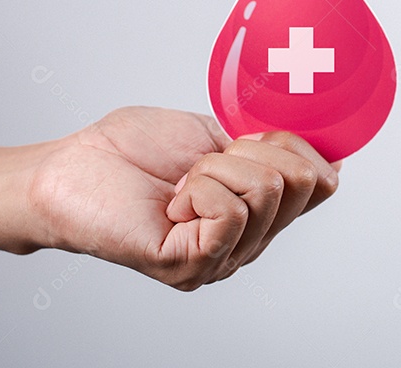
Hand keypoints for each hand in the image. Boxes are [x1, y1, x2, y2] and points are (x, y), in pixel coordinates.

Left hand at [25, 107, 339, 290]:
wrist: (71, 168)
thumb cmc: (130, 152)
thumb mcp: (215, 136)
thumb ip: (267, 150)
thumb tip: (330, 159)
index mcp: (257, 212)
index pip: (320, 185)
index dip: (297, 146)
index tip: (250, 136)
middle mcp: (247, 243)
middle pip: (302, 184)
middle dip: (251, 150)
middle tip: (202, 162)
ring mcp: (222, 259)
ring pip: (265, 191)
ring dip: (214, 168)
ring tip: (179, 182)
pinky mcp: (192, 265)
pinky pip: (229, 211)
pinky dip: (198, 188)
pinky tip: (171, 201)